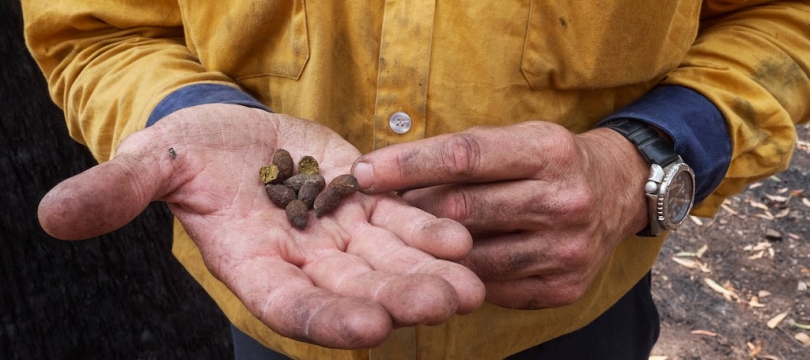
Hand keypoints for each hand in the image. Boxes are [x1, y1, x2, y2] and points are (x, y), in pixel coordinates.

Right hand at [38, 104, 484, 348]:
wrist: (229, 131)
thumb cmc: (185, 155)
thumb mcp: (153, 165)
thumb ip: (119, 193)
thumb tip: (53, 216)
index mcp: (252, 266)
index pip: (291, 306)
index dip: (328, 317)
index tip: (369, 329)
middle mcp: (302, 261)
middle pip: (355, 290)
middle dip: (400, 298)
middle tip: (447, 302)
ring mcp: (337, 235)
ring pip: (387, 261)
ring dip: (428, 271)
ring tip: (469, 280)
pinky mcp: (362, 204)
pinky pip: (399, 221)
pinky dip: (427, 227)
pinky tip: (459, 234)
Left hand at [352, 121, 648, 308]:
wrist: (619, 192)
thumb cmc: (550, 161)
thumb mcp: (519, 137)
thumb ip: (464, 155)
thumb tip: (388, 173)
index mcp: (548, 151)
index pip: (463, 156)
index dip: (406, 164)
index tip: (362, 171)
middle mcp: (562, 200)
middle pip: (462, 211)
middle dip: (411, 212)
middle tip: (377, 212)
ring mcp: (565, 250)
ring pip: (471, 257)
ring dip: (431, 250)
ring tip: (410, 240)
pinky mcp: (562, 287)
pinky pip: (492, 287)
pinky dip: (463, 273)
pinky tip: (450, 263)